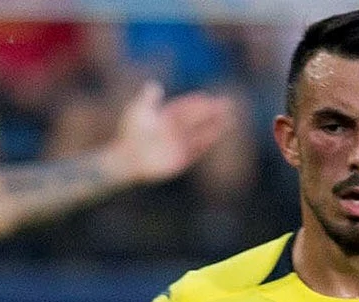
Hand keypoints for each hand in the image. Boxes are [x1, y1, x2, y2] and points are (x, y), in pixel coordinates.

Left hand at [100, 83, 237, 184]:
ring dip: (216, 127)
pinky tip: (219, 135)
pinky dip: (207, 142)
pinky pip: (197, 150)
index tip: (210, 97)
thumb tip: (155, 85)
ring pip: (201, 134)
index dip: (199, 102)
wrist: (127, 159)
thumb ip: (148, 98)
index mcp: (164, 118)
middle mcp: (173, 131)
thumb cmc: (129, 134)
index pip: (186, 107)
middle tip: (228, 104)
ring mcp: (177, 145)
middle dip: (212, 112)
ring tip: (231, 120)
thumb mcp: (138, 110)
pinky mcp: (179, 160)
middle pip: (197, 119)